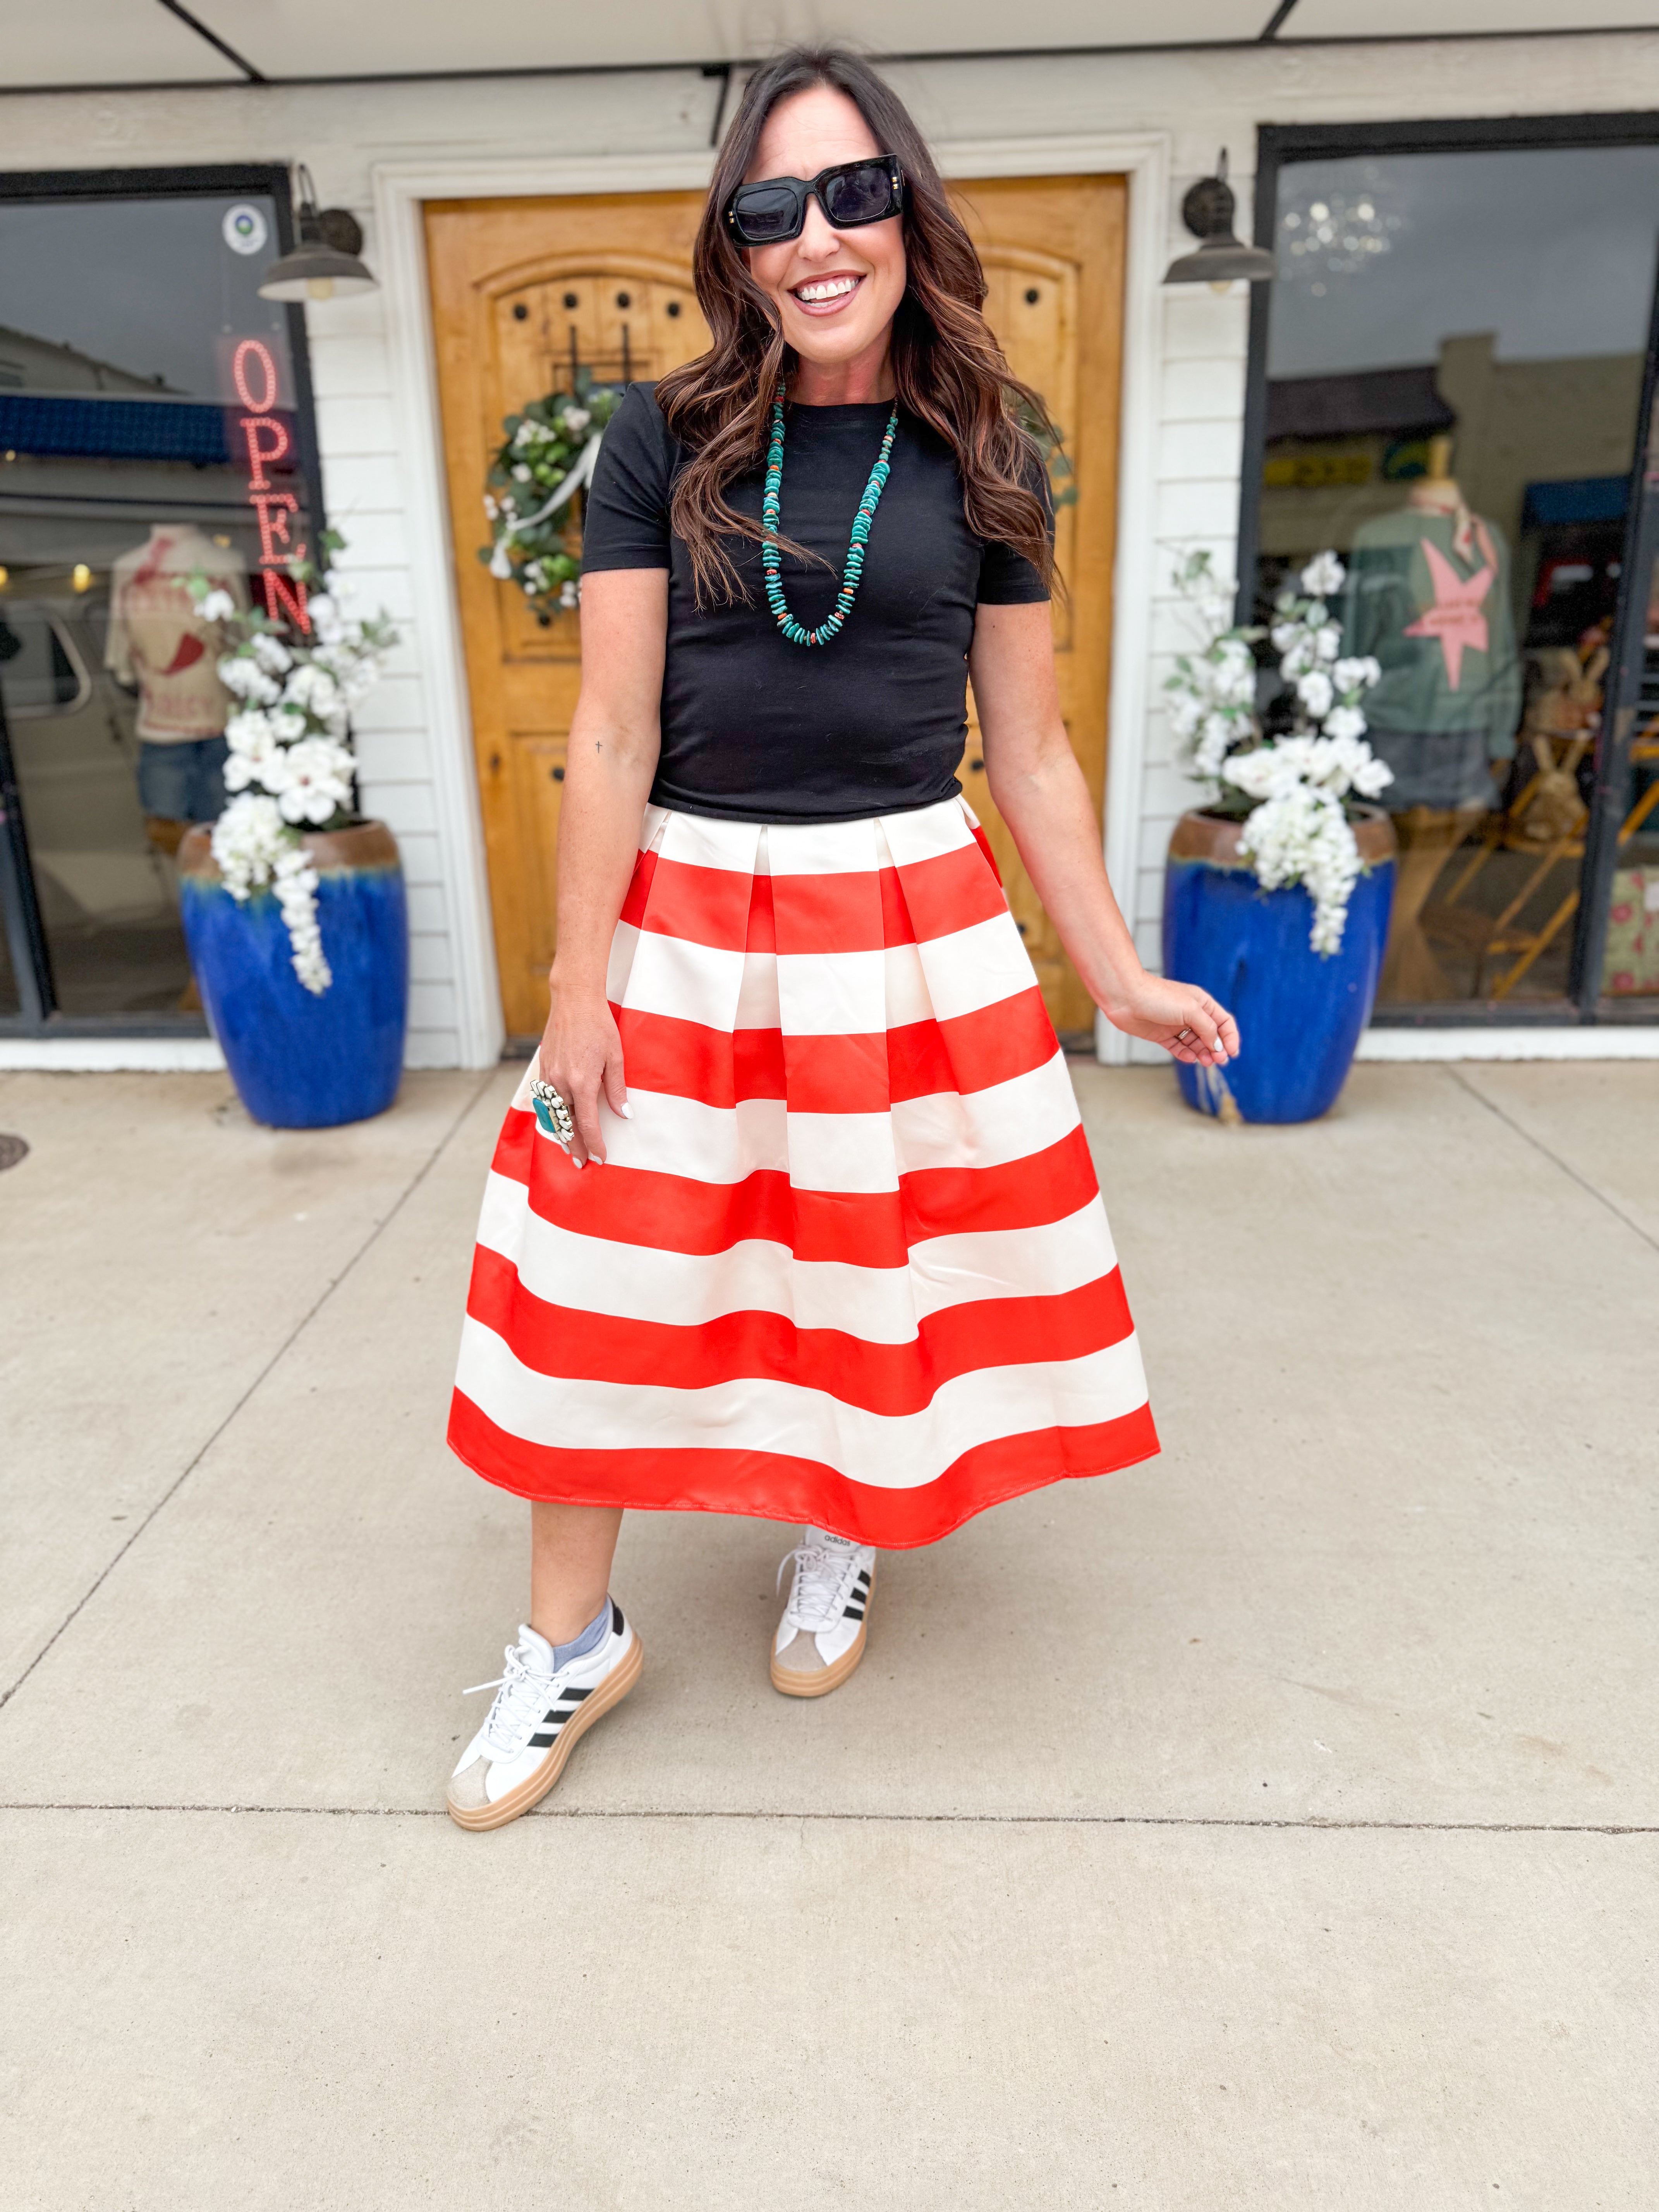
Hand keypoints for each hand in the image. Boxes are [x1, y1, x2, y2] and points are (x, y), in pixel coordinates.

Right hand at [537, 976, 627, 1165]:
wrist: (573, 1000)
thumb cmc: (599, 1025)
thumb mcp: (616, 1057)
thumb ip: (617, 1089)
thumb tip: (624, 1114)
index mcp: (582, 1082)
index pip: (588, 1124)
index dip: (595, 1144)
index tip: (601, 1157)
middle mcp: (561, 1082)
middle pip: (566, 1125)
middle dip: (574, 1147)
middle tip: (581, 1163)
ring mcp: (548, 1076)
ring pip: (552, 1115)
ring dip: (560, 1133)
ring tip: (568, 1148)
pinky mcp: (542, 1069)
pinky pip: (544, 1100)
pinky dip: (551, 1115)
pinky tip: (557, 1121)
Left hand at [1101, 974, 1238, 1066]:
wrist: (1126, 997)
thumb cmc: (1158, 997)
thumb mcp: (1191, 1010)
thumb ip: (1207, 1028)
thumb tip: (1217, 1045)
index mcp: (1201, 1003)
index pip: (1223, 1022)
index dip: (1230, 1037)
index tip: (1233, 1053)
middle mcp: (1190, 1014)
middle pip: (1210, 1035)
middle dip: (1217, 1049)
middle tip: (1219, 1062)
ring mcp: (1175, 1025)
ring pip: (1195, 1043)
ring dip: (1202, 1053)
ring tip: (1206, 1062)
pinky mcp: (1161, 1035)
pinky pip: (1178, 1048)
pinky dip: (1185, 1054)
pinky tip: (1190, 1058)